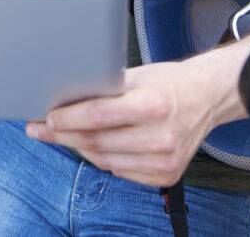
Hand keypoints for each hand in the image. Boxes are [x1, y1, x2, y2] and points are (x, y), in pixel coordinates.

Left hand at [25, 60, 219, 186]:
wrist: (207, 97)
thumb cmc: (168, 83)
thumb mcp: (137, 75)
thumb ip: (105, 88)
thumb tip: (64, 100)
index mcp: (152, 104)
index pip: (97, 116)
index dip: (67, 119)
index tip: (47, 118)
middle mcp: (161, 136)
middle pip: (96, 141)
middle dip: (63, 135)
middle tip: (42, 129)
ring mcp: (165, 159)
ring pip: (105, 160)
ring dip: (81, 148)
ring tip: (67, 135)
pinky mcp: (166, 174)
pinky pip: (120, 172)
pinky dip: (104, 159)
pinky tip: (98, 146)